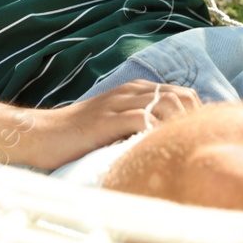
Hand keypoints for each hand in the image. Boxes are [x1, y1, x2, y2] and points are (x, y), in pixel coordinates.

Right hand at [38, 80, 201, 167]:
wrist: (41, 134)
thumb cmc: (79, 136)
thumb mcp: (116, 124)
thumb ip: (140, 124)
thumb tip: (167, 142)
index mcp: (136, 90)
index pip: (183, 93)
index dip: (198, 114)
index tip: (202, 139)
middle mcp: (130, 92)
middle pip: (181, 96)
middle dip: (195, 120)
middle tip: (197, 147)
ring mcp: (118, 104)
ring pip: (165, 104)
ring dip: (180, 126)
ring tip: (185, 151)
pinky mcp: (106, 120)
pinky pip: (141, 119)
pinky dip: (156, 133)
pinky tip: (161, 152)